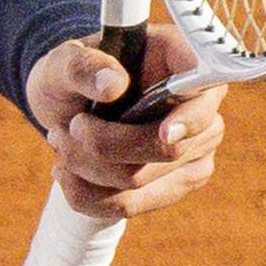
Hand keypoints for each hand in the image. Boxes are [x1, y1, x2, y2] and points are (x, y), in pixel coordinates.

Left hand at [23, 23, 228, 221]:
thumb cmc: (73, 76)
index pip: (206, 92)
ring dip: (87, 169)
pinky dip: (87, 195)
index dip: (191, 118)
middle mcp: (200, 109)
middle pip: (167, 149)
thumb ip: (83, 66)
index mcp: (183, 61)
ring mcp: (193, 152)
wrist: (66, 107)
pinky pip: (129, 205)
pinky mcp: (173, 186)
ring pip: (140, 180)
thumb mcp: (64, 61)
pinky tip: (67, 174)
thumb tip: (113, 85)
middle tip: (62, 130)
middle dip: (103, 146)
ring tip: (60, 144)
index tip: (165, 133)